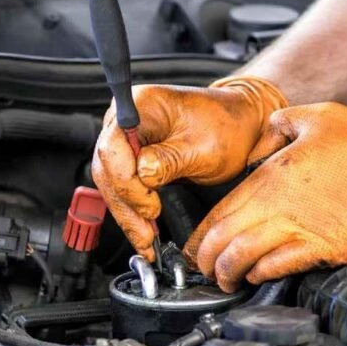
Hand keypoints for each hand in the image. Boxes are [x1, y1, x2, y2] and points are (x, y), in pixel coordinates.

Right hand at [91, 77, 287, 260]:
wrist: (239, 125)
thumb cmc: (226, 127)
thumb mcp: (205, 147)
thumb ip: (170, 160)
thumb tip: (143, 175)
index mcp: (141, 105)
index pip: (114, 146)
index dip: (127, 182)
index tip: (150, 205)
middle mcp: (125, 119)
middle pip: (108, 168)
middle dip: (126, 205)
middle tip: (145, 234)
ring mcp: (125, 139)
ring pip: (111, 183)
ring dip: (127, 214)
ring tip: (145, 240)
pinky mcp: (131, 158)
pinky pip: (122, 187)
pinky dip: (132, 210)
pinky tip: (143, 230)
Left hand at [184, 103, 346, 291]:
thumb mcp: (319, 116)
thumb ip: (280, 125)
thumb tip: (262, 134)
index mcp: (274, 173)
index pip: (221, 209)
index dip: (201, 233)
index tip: (195, 245)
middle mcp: (280, 203)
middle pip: (224, 238)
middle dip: (205, 259)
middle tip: (202, 268)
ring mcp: (302, 228)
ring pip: (244, 258)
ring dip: (228, 272)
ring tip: (224, 279)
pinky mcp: (326, 249)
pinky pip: (279, 267)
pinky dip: (261, 274)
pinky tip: (257, 276)